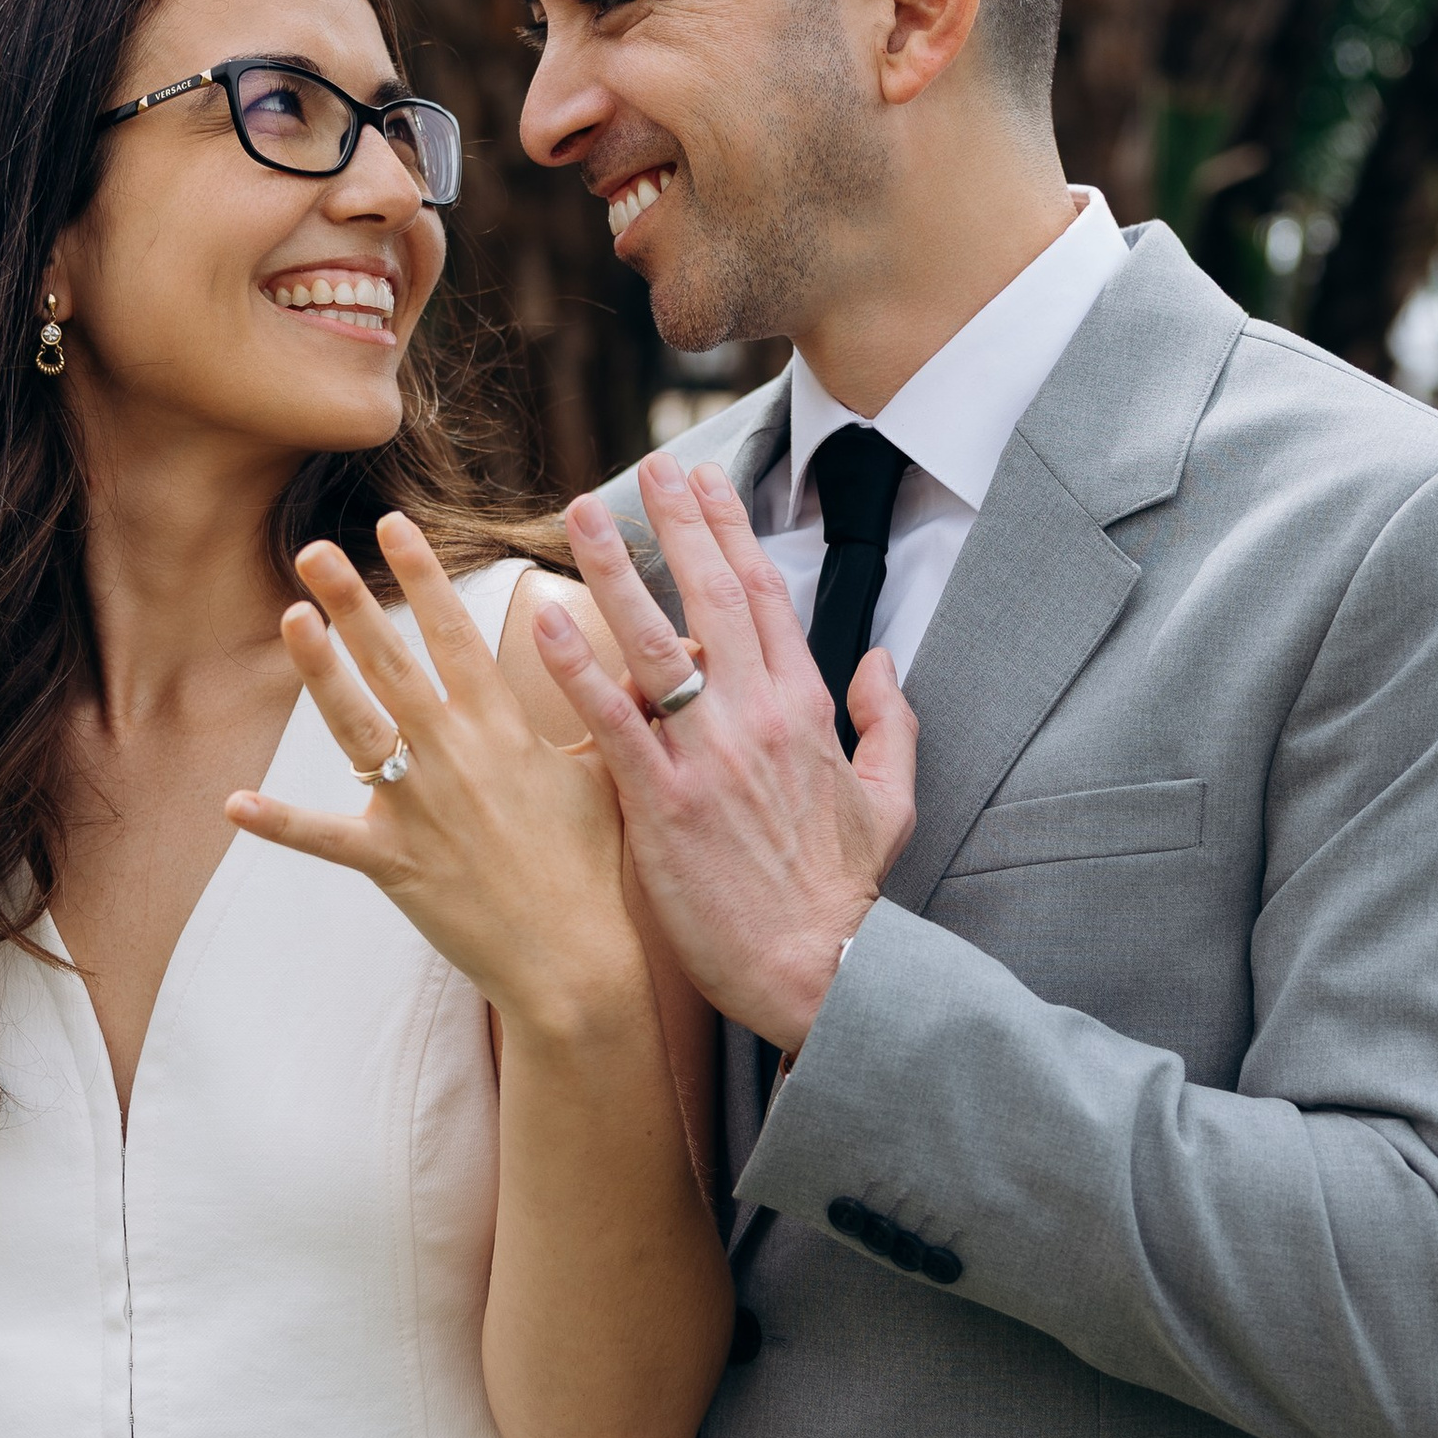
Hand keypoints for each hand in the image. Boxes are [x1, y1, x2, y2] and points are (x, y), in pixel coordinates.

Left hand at [225, 516, 643, 1038]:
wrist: (576, 961)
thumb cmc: (597, 869)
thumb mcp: (611, 777)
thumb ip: (612, 710)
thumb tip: (668, 658)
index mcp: (504, 731)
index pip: (455, 637)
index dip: (424, 577)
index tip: (395, 526)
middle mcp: (455, 758)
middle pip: (394, 664)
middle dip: (353, 600)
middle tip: (314, 549)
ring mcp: (419, 809)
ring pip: (356, 727)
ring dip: (320, 672)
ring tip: (291, 618)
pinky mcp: (393, 864)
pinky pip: (324, 839)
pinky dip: (279, 824)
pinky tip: (234, 802)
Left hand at [538, 453, 918, 1049]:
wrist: (823, 972)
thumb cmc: (846, 895)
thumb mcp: (892, 800)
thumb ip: (890, 722)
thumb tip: (884, 659)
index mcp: (808, 708)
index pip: (767, 598)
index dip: (732, 534)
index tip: (706, 484)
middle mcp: (759, 716)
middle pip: (715, 597)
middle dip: (679, 522)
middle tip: (648, 464)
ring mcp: (710, 755)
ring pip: (657, 640)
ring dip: (616, 568)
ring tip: (582, 511)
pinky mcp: (666, 802)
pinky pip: (615, 719)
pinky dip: (579, 666)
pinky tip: (546, 619)